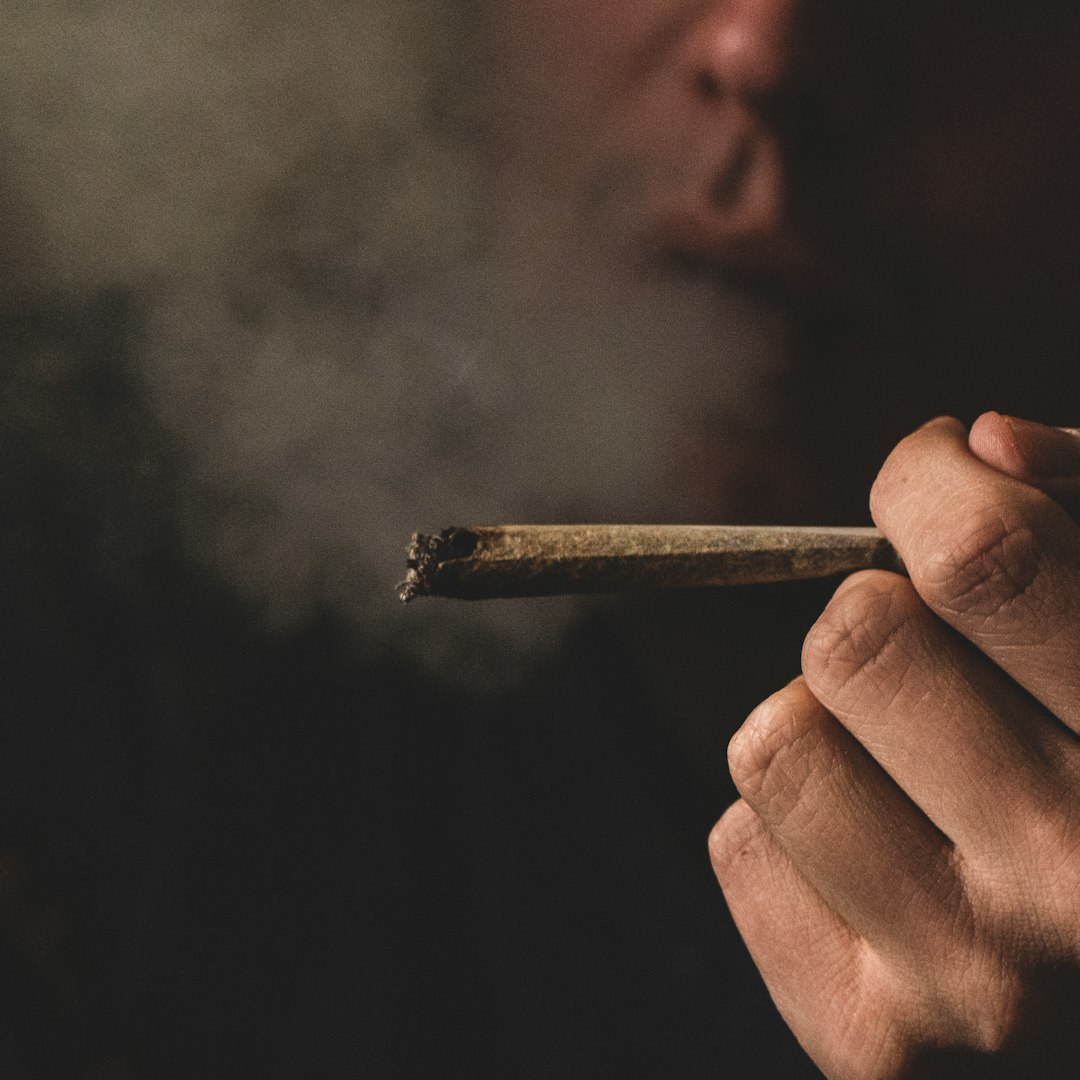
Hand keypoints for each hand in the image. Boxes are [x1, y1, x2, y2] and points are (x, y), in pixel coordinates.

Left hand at [710, 413, 1079, 1077]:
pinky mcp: (870, 1054)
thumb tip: (980, 442)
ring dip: (824, 720)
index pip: (984, 560)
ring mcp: (970, 992)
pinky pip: (741, 847)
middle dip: (878, 607)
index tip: (931, 479)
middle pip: (854, 639)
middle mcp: (1079, 890)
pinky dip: (793, 828)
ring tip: (906, 762)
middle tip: (934, 647)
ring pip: (774, 740)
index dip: (927, 484)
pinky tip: (883, 857)